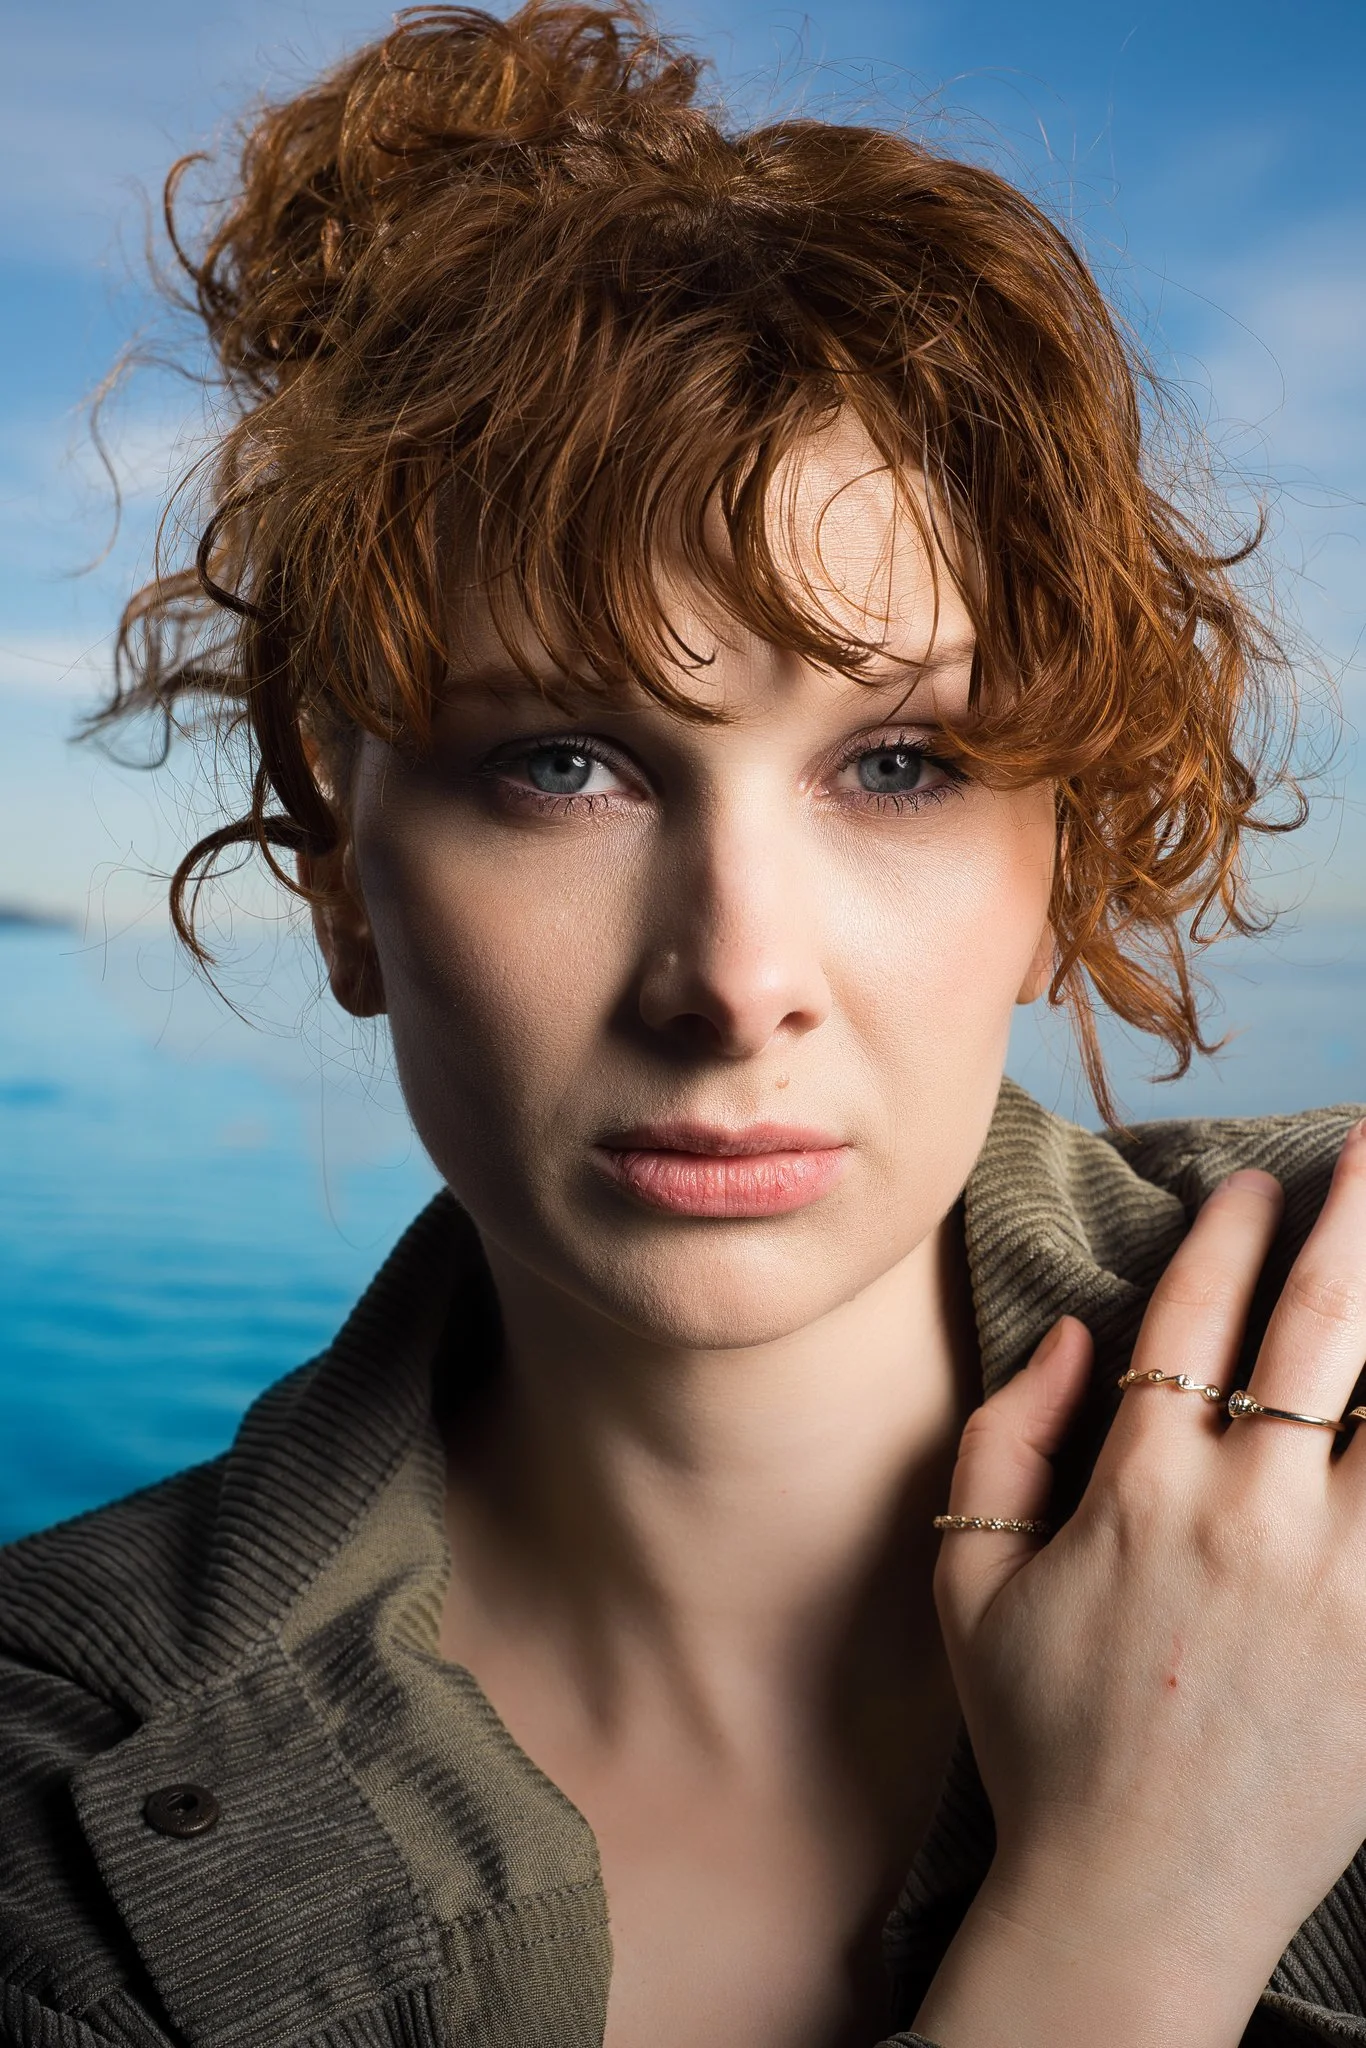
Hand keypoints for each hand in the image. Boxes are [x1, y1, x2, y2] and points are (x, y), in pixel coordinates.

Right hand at [917, 1121, 1365, 2047]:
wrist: (1132, 1900)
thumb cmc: (1040, 1735)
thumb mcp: (965, 1584)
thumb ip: (1002, 1443)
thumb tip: (1075, 1337)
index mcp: (1134, 1493)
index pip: (1190, 1319)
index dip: (1225, 1235)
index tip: (1254, 1184)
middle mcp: (1244, 1517)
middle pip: (1318, 1328)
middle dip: (1355, 1219)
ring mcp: (1335, 1582)